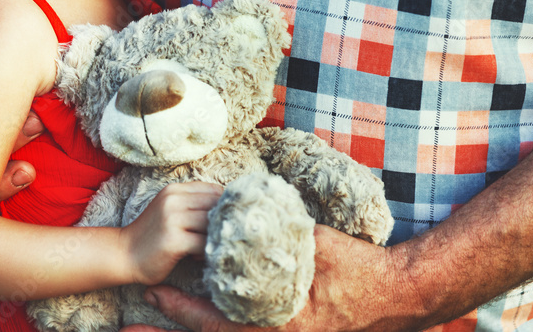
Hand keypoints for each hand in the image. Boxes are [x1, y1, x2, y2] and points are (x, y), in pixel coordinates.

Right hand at [121, 182, 223, 286]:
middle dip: (222, 222)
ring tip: (204, 247)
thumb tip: (226, 207)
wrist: (123, 254)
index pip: (214, 190)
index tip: (220, 222)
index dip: (223, 207)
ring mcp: (173, 219)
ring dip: (215, 237)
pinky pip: (204, 243)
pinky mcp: (174, 240)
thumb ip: (192, 203)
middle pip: (216, 205)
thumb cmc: (152, 234)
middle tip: (215, 236)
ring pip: (212, 223)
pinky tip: (196, 256)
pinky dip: (206, 252)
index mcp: (175, 190)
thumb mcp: (170, 209)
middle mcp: (174, 200)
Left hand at [121, 225, 417, 331]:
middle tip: (136, 319)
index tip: (155, 296)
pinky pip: (245, 330)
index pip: (219, 324)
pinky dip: (221, 321)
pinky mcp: (289, 331)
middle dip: (177, 328)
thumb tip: (244, 212)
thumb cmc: (361, 271)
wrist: (396, 295)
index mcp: (281, 325)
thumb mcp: (320, 246)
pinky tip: (204, 309)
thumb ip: (282, 234)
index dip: (184, 312)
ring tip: (160, 314)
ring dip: (196, 326)